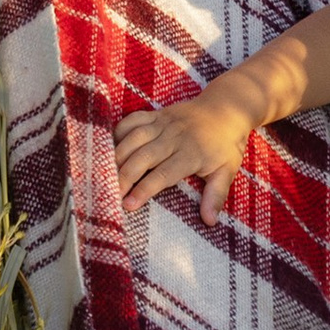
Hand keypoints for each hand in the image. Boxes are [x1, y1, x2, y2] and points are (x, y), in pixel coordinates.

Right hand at [113, 92, 253, 223]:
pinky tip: (109, 148)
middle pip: (143, 157)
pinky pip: (132, 120)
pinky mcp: (156, 114)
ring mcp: (163, 123)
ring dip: (117, 156)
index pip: (163, 174)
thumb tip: (210, 221)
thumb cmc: (225, 145)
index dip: (144, 189)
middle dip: (124, 176)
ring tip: (102, 175)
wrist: (227, 108)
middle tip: (109, 195)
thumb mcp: (227, 171)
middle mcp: (174, 137)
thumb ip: (216, 196)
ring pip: (134, 138)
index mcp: (191, 153)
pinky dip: (118, 132)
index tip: (128, 205)